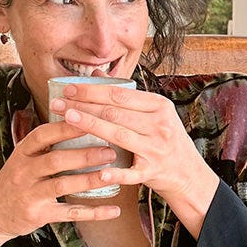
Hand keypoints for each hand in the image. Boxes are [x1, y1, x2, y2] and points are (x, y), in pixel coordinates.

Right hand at [0, 118, 122, 239]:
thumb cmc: (16, 181)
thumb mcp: (23, 158)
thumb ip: (46, 144)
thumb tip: (79, 120)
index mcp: (22, 153)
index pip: (43, 135)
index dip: (65, 128)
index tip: (90, 120)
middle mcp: (23, 172)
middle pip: (55, 160)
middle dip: (84, 155)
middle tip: (110, 151)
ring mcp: (29, 194)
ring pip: (62, 185)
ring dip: (89, 180)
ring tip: (113, 175)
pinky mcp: (38, 215)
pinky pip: (69, 213)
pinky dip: (93, 213)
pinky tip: (113, 210)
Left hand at [49, 82, 219, 236]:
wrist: (188, 173)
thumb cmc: (165, 139)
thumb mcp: (154, 113)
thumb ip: (127, 95)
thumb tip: (96, 73)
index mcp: (159, 106)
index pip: (120, 95)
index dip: (92, 91)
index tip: (69, 88)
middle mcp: (160, 125)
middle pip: (115, 112)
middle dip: (83, 106)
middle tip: (58, 102)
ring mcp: (156, 149)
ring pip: (118, 135)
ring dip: (90, 126)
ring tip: (66, 119)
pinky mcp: (152, 172)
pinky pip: (130, 173)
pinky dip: (115, 173)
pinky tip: (98, 172)